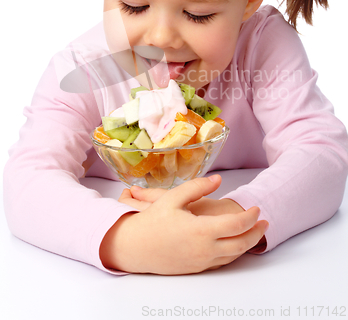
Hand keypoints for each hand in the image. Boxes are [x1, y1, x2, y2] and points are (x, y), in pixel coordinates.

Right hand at [101, 175, 268, 274]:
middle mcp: (204, 250)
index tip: (257, 208)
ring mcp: (201, 262)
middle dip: (257, 233)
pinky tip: (234, 244)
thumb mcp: (172, 198)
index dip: (250, 216)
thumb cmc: (152, 221)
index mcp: (201, 231)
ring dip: (248, 244)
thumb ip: (197, 187)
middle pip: (241, 244)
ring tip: (255, 232)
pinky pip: (222, 262)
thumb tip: (218, 180)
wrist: (134, 247)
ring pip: (233, 256)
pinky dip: (233, 253)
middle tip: (265, 222)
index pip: (236, 225)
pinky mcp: (195, 268)